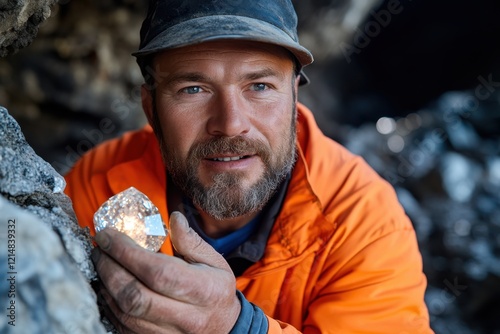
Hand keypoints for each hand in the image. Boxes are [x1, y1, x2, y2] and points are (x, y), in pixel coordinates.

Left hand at [91, 211, 240, 332]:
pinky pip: (123, 327)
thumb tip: (174, 218)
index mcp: (203, 290)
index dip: (128, 253)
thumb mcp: (215, 262)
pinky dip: (109, 305)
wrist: (224, 328)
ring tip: (101, 264)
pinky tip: (108, 287)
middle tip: (99, 249)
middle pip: (136, 296)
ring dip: (106, 286)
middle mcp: (186, 317)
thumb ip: (192, 241)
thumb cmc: (216, 291)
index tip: (109, 236)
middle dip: (110, 269)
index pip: (159, 272)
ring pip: (126, 314)